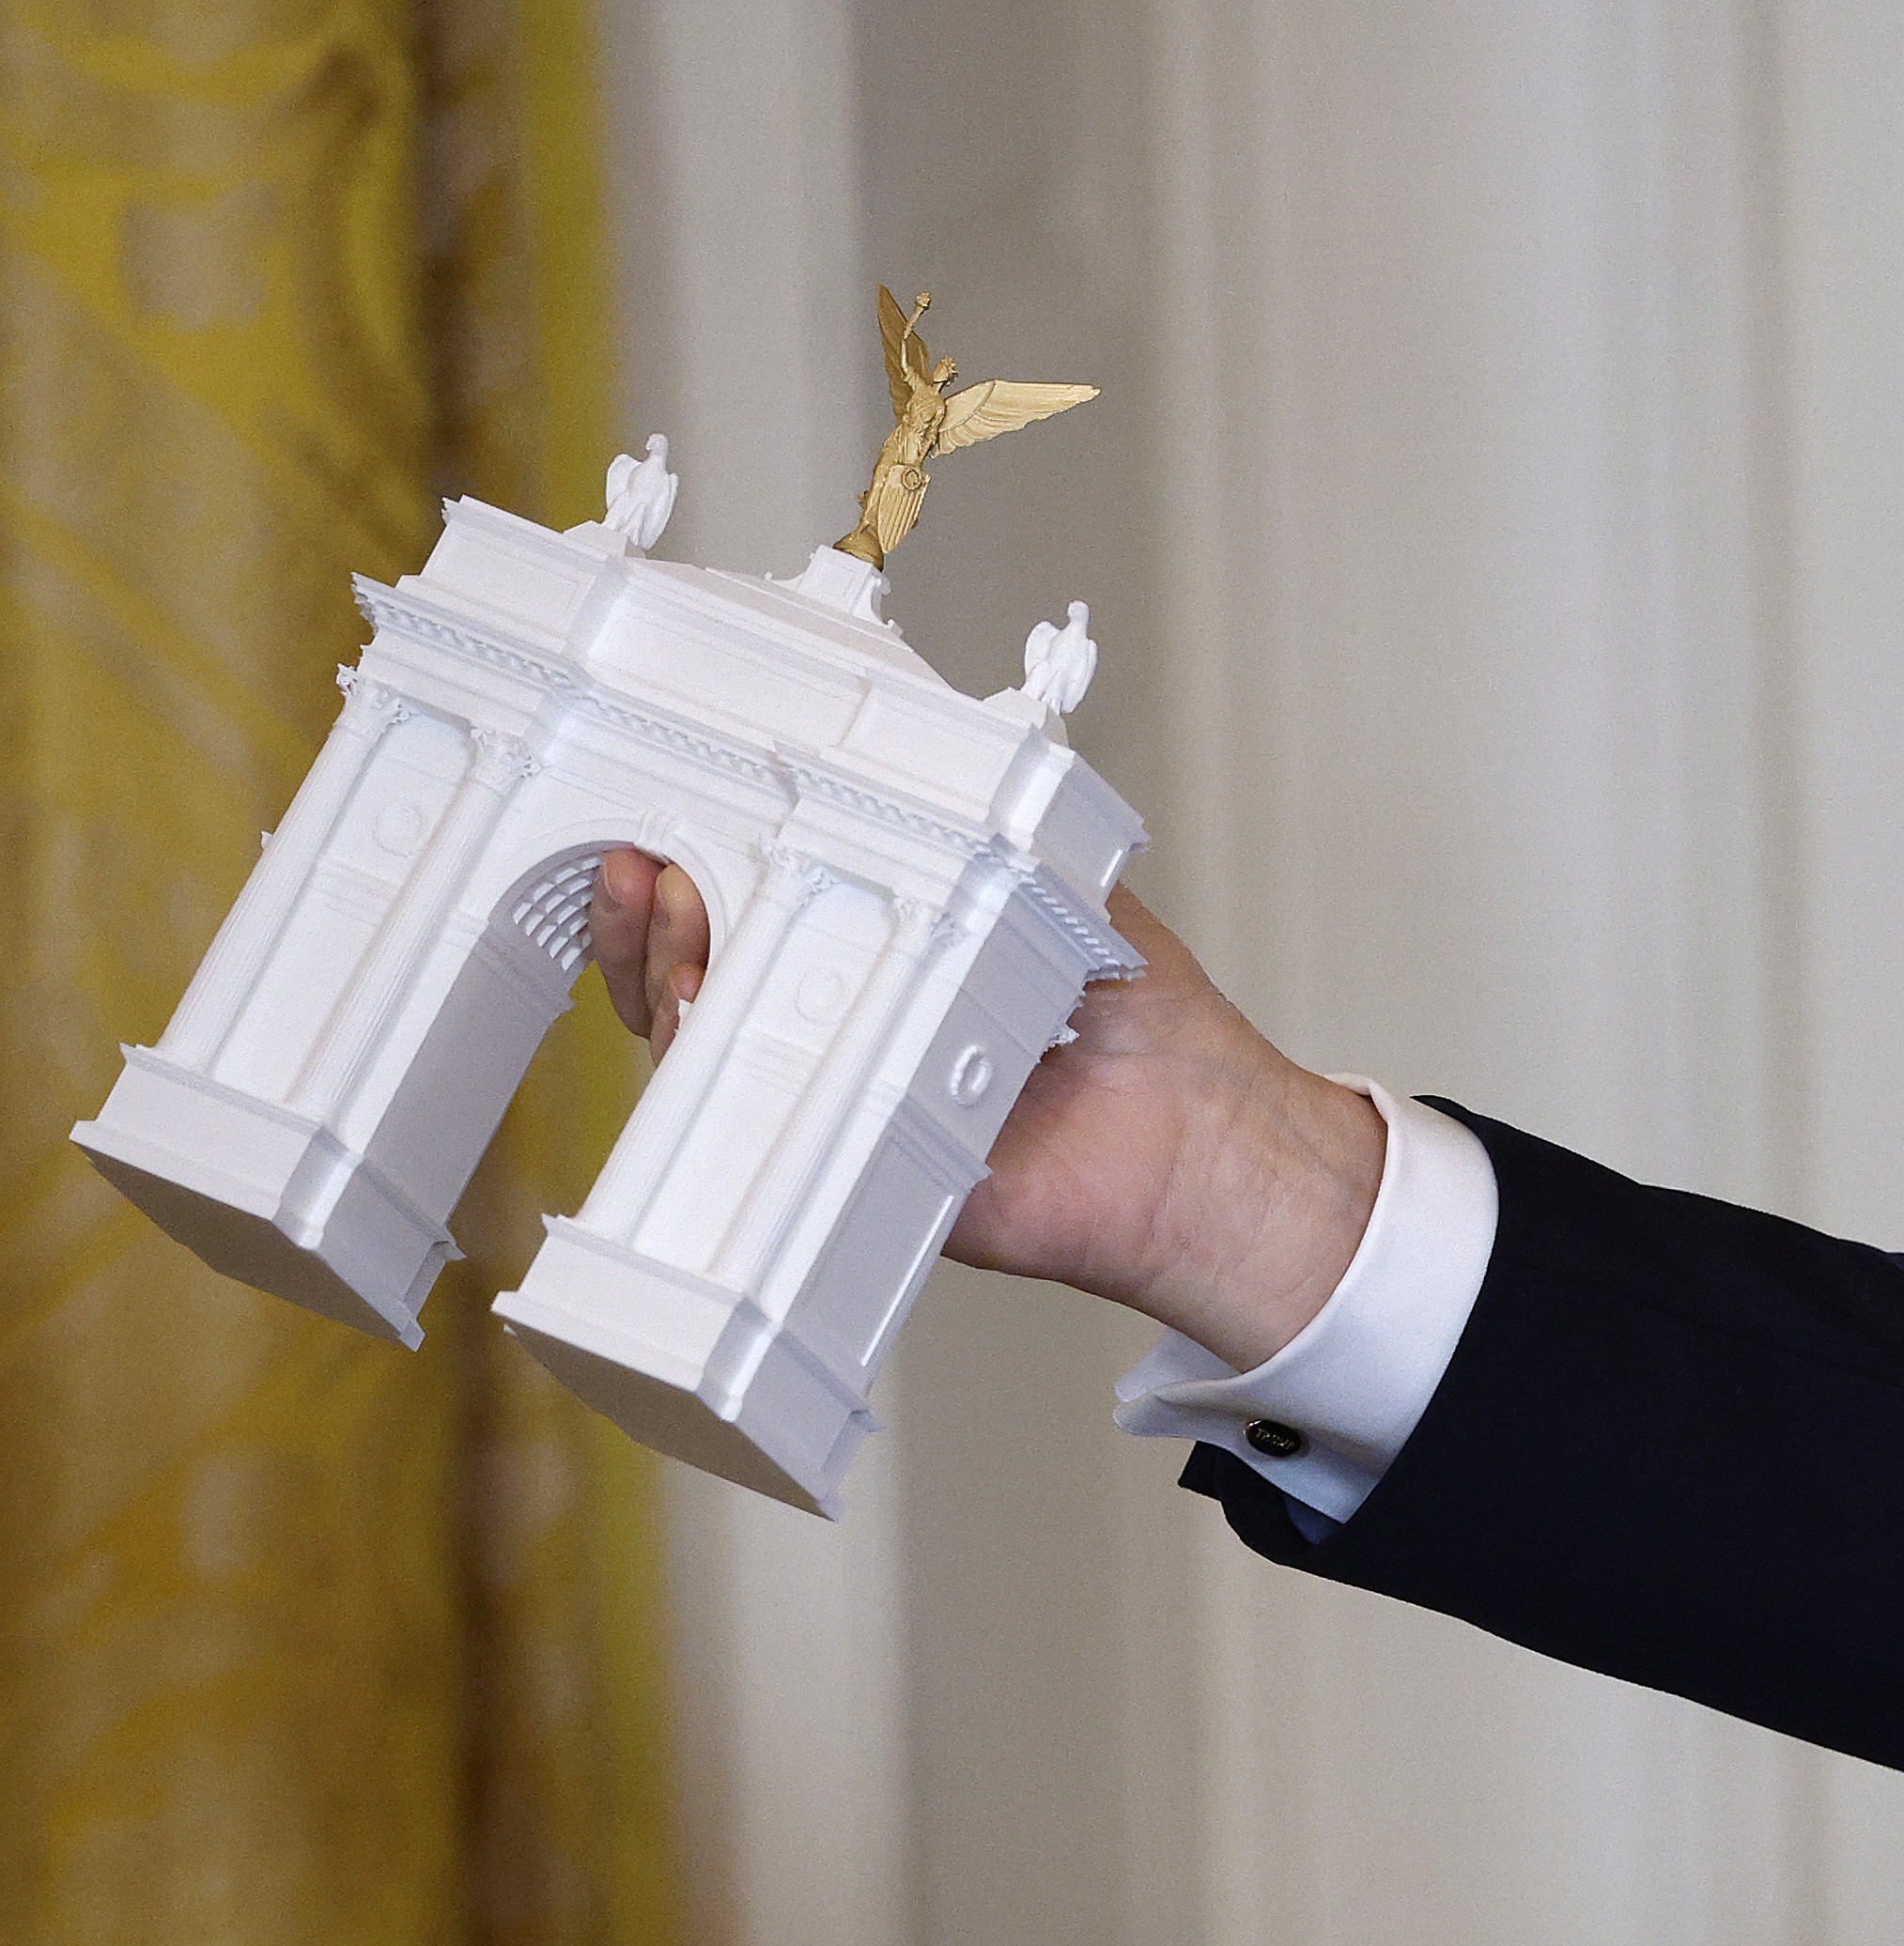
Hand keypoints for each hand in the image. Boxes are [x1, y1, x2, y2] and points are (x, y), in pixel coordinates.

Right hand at [584, 848, 1382, 1367]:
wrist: (1207, 1137)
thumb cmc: (1143, 1019)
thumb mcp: (1046, 891)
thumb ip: (963, 835)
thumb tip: (871, 771)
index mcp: (880, 954)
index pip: (745, 905)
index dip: (690, 865)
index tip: (665, 825)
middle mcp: (844, 1029)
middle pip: (693, 976)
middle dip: (653, 915)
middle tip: (655, 870)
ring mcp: (841, 1101)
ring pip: (703, 1053)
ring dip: (667, 979)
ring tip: (680, 917)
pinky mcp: (856, 1174)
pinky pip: (760, 1139)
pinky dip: (720, 1082)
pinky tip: (711, 1019)